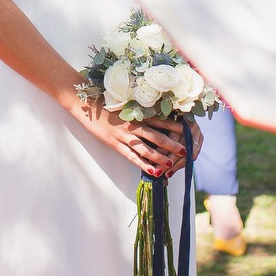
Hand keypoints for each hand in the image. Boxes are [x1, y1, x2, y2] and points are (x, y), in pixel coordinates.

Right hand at [74, 101, 189, 176]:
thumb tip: (157, 116)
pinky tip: (153, 171)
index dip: (175, 126)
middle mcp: (133, 125)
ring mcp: (124, 136)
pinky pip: (132, 156)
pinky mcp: (115, 144)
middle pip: (157, 136)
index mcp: (137, 114)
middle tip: (186, 151)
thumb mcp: (126, 105)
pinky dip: (143, 165)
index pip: (161, 120)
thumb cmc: (107, 104)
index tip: (189, 130)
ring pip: (146, 149)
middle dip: (172, 144)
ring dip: (160, 157)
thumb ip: (140, 111)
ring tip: (172, 164)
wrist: (87, 107)